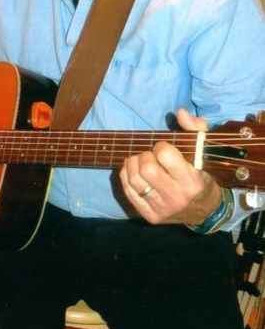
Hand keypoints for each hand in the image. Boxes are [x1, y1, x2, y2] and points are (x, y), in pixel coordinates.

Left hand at [119, 108, 221, 224]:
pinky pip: (128, 191)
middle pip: (146, 168)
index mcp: (192, 181)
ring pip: (134, 179)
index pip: (164, 155)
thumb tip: (180, 112)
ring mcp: (163, 209)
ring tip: (140, 162)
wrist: (202, 208)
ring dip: (132, 165)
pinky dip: (126, 177)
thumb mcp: (202, 149)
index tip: (163, 148)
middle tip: (150, 155)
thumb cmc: (199, 172)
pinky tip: (134, 172)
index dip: (160, 146)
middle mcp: (177, 197)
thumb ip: (194, 128)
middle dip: (144, 156)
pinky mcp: (151, 216)